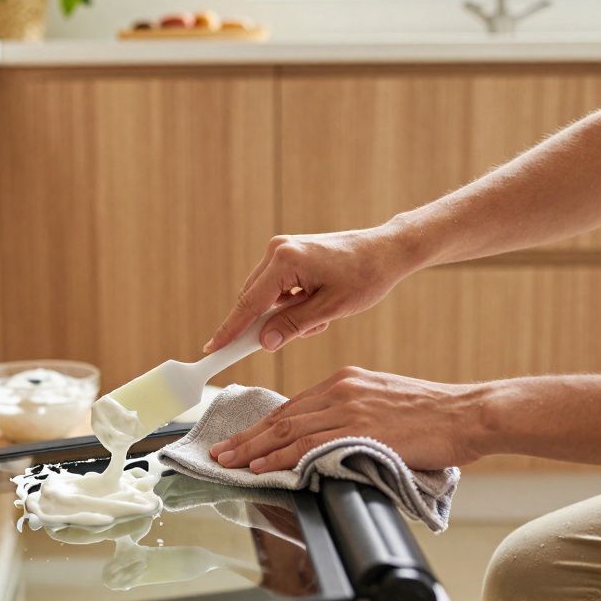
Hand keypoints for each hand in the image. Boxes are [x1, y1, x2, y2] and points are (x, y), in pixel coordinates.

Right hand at [203, 226, 420, 353]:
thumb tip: (264, 342)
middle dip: (269, 324)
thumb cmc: (365, 277)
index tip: (212, 350)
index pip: (249, 303)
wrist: (388, 250)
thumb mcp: (330, 309)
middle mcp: (278, 250)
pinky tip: (320, 305)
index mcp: (285, 260)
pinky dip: (293, 304)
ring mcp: (283, 250)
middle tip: (294, 336)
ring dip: (286, 314)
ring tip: (322, 316)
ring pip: (267, 296)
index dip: (230, 330)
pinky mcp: (291, 255)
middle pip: (253, 299)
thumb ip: (293, 325)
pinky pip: (278, 288)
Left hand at [208, 367, 485, 471]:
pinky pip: (309, 445)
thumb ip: (353, 413)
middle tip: (220, 451)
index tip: (243, 437)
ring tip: (229, 462)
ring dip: (253, 448)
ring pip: (288, 429)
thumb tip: (329, 437)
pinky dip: (281, 456)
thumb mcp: (384, 401)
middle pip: (282, 416)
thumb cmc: (434, 413)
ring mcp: (349, 408)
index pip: (293, 405)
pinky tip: (262, 466)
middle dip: (247, 436)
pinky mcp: (360, 430)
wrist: (467, 413)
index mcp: (346, 380)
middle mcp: (342, 389)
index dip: (263, 425)